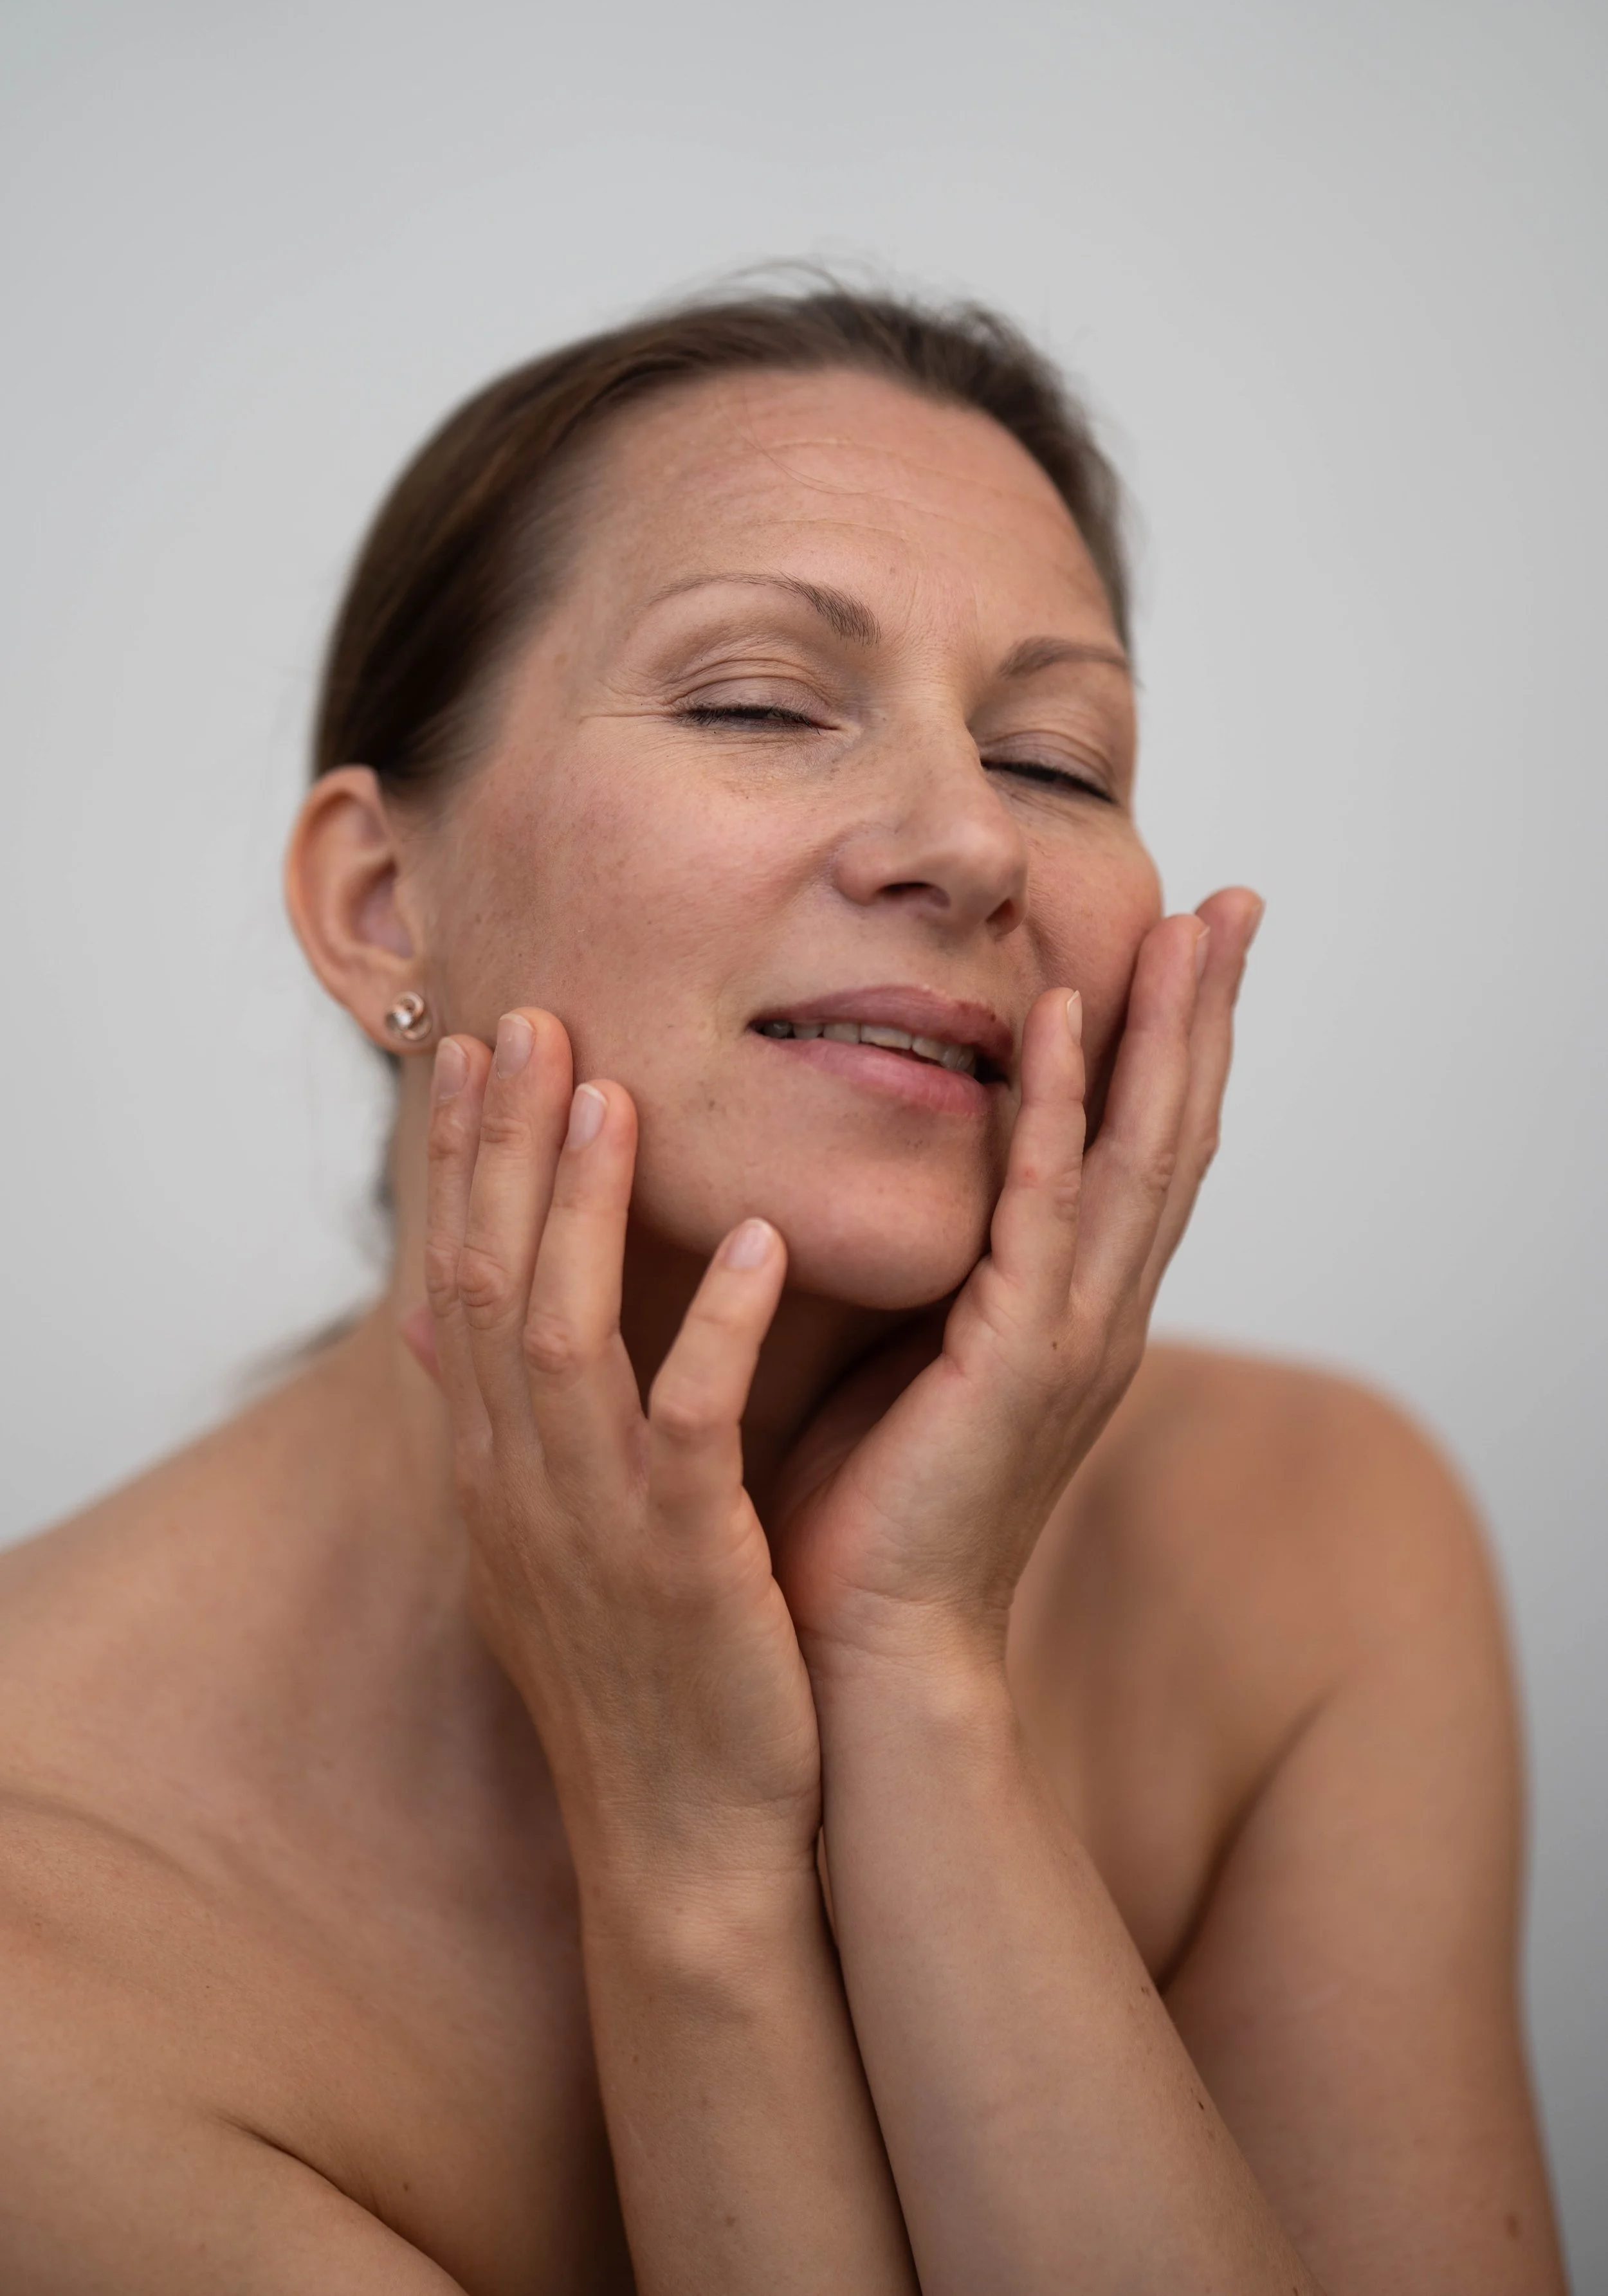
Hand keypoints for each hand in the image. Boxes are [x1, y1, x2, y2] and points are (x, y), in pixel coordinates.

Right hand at [421, 1010, 821, 1883]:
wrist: (691, 1839)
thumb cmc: (643, 1675)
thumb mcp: (549, 1545)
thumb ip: (508, 1427)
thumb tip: (449, 1327)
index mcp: (497, 1471)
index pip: (460, 1283)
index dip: (464, 1167)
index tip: (479, 1054)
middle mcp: (519, 1485)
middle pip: (487, 1283)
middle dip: (500, 1150)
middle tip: (528, 1017)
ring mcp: (592, 1525)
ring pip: (559, 1337)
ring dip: (579, 1212)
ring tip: (611, 1096)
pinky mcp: (681, 1563)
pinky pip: (686, 1427)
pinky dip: (711, 1331)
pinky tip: (752, 1245)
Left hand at [769, 891, 1263, 1680]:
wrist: (867, 1655)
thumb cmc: (869, 1512)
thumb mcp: (908, 1360)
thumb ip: (934, 1275)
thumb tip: (905, 1188)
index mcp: (1069, 1314)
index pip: (1140, 1154)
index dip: (1170, 1048)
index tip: (1184, 941)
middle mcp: (1094, 1317)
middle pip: (1171, 1137)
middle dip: (1201, 1016)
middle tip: (1232, 904)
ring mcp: (1070, 1342)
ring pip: (1141, 1159)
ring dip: (1164, 1037)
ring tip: (1184, 926)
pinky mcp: (1018, 1369)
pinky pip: (1044, 1217)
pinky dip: (1062, 1115)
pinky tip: (1062, 1023)